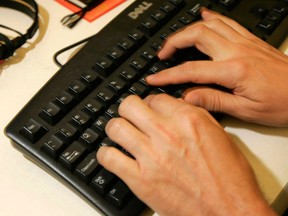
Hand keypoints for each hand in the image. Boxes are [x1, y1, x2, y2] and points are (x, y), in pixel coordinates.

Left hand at [97, 94, 274, 215]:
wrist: (229, 210)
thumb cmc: (229, 177)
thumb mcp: (218, 134)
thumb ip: (194, 115)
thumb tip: (174, 107)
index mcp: (188, 120)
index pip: (155, 98)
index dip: (151, 103)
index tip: (150, 111)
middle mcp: (167, 133)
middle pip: (129, 106)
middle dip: (129, 109)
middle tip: (133, 118)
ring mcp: (151, 156)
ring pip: (115, 127)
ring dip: (116, 128)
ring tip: (122, 135)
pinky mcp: (140, 180)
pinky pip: (108, 158)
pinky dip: (107, 155)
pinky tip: (115, 156)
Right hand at [146, 8, 287, 126]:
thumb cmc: (283, 104)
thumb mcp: (246, 110)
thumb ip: (213, 101)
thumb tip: (187, 97)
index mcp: (235, 71)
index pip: (191, 70)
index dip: (169, 75)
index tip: (154, 79)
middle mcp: (238, 51)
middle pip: (197, 35)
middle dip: (174, 42)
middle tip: (162, 54)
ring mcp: (245, 42)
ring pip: (210, 24)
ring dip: (189, 29)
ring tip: (177, 40)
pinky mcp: (251, 40)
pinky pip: (228, 21)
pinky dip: (212, 17)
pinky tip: (204, 16)